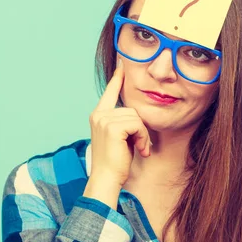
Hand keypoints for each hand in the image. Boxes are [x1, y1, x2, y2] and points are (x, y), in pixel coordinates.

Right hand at [88, 58, 151, 187]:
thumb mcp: (119, 137)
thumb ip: (123, 122)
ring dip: (143, 135)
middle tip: (139, 146)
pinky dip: (143, 138)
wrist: (107, 178)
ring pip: (136, 117)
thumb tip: (135, 113)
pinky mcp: (112, 127)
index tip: (122, 63)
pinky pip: (138, 124)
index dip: (117, 78)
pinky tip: (139, 150)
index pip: (110, 92)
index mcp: (98, 115)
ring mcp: (104, 120)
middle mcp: (99, 115)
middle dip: (140, 128)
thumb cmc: (115, 162)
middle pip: (131, 109)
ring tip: (138, 149)